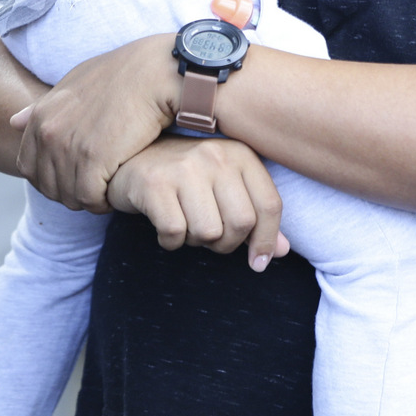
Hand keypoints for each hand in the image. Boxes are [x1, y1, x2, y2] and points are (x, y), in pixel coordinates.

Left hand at [12, 33, 177, 211]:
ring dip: (88, 200)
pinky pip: (90, 198)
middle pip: (47, 186)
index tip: (75, 177)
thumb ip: (45, 106)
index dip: (50, 178)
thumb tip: (14, 121)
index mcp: (43, 115)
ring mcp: (70, 146)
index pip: (28, 167)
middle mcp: (49, 131)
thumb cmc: (125, 74)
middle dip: (69, 192)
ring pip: (69, 196)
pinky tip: (116, 192)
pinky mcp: (94, 159)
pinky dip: (103, 202)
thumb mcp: (77, 82)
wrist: (156, 71)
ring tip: (107, 189)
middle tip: (94, 187)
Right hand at [107, 136, 289, 268]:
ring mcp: (184, 167)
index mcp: (240, 154)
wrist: (132, 160)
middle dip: (227, 244)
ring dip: (196, 241)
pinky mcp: (154, 183)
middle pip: (241, 224)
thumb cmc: (187, 180)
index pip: (270, 205)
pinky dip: (170, 241)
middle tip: (210, 236)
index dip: (267, 241)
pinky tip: (164, 225)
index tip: (258, 262)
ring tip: (185, 224)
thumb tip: (283, 252)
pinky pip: (175, 233)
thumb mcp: (226, 189)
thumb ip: (257, 217)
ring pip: (208, 232)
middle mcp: (216, 155)